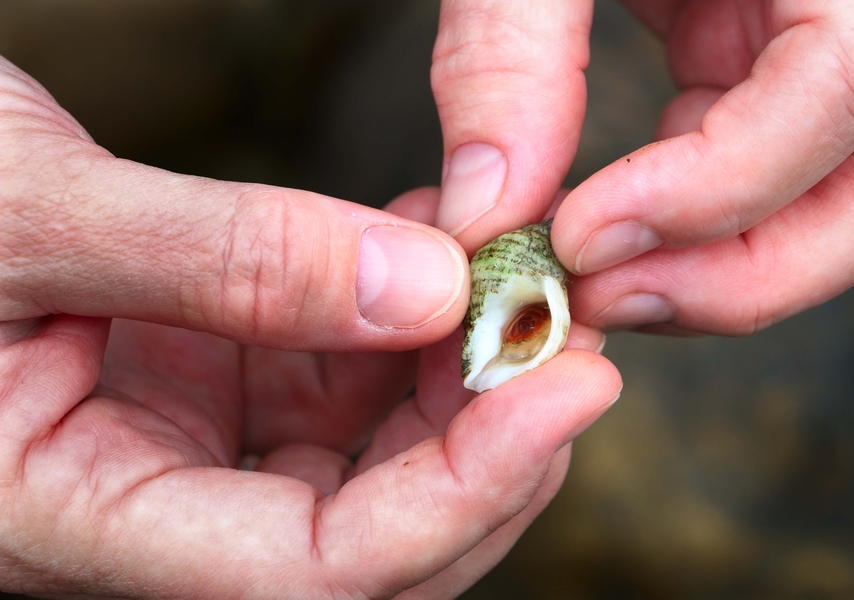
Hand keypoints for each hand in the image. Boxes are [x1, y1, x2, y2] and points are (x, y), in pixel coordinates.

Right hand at [0, 57, 620, 597]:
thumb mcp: (27, 215)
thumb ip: (223, 261)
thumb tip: (422, 288)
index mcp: (74, 521)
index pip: (311, 575)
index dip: (458, 497)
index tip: (568, 390)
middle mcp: (152, 505)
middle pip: (372, 540)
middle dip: (489, 448)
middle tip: (567, 333)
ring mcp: (192, 444)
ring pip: (374, 458)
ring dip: (462, 377)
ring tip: (519, 275)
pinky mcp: (219, 376)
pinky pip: (347, 374)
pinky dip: (411, 319)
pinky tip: (448, 246)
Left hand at [432, 0, 853, 334]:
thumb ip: (508, 55)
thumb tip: (483, 215)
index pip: (844, 88)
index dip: (716, 189)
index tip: (579, 239)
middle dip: (738, 274)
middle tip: (602, 302)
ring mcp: (837, 51)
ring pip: (832, 208)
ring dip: (714, 270)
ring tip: (596, 283)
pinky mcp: (781, 75)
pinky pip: (768, 180)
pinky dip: (687, 226)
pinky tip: (608, 222)